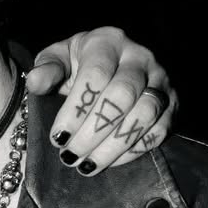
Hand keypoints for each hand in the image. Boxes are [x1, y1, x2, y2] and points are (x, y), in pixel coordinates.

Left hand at [25, 27, 177, 173]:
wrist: (114, 63)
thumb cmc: (78, 64)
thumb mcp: (57, 59)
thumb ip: (46, 70)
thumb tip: (35, 82)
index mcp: (107, 42)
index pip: (95, 75)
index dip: (76, 110)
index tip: (58, 137)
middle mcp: (139, 57)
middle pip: (122, 96)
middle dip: (93, 132)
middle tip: (70, 155)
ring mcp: (160, 80)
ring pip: (144, 115)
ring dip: (113, 146)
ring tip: (87, 164)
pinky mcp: (172, 104)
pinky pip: (159, 130)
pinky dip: (133, 151)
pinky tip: (109, 161)